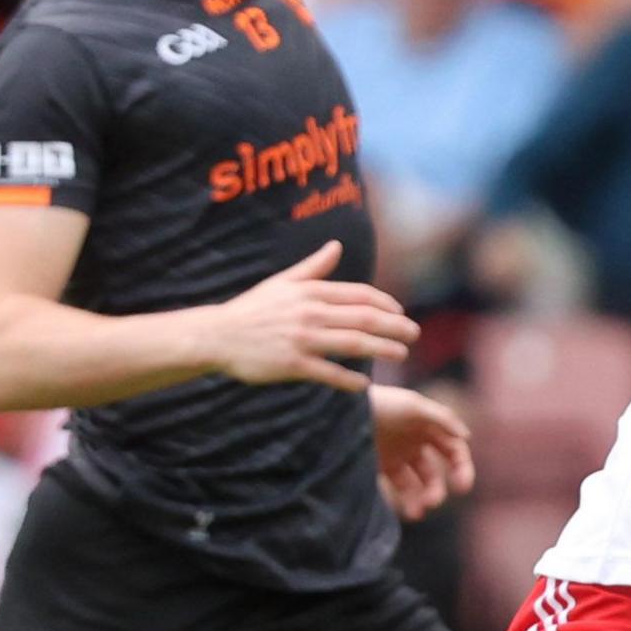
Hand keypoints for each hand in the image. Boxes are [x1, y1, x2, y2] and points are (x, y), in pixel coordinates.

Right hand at [209, 240, 413, 391]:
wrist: (216, 335)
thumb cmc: (252, 309)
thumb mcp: (282, 282)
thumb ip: (313, 267)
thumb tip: (336, 245)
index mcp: (310, 292)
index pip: (360, 296)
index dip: (387, 304)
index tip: (401, 314)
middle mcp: (309, 313)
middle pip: (365, 319)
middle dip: (395, 327)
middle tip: (414, 334)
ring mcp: (302, 339)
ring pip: (354, 344)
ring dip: (383, 350)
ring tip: (401, 355)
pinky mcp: (292, 364)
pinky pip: (330, 373)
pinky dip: (350, 380)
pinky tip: (364, 384)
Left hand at [369, 384, 473, 520]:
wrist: (339, 407)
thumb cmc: (379, 402)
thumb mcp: (413, 405)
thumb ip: (442, 418)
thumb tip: (467, 437)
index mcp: (429, 428)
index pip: (455, 451)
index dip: (462, 468)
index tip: (462, 486)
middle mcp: (415, 443)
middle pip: (436, 472)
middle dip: (437, 489)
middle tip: (433, 502)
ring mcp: (397, 455)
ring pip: (417, 484)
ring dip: (421, 499)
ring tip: (417, 513)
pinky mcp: (379, 466)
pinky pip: (397, 488)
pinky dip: (404, 501)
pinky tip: (407, 511)